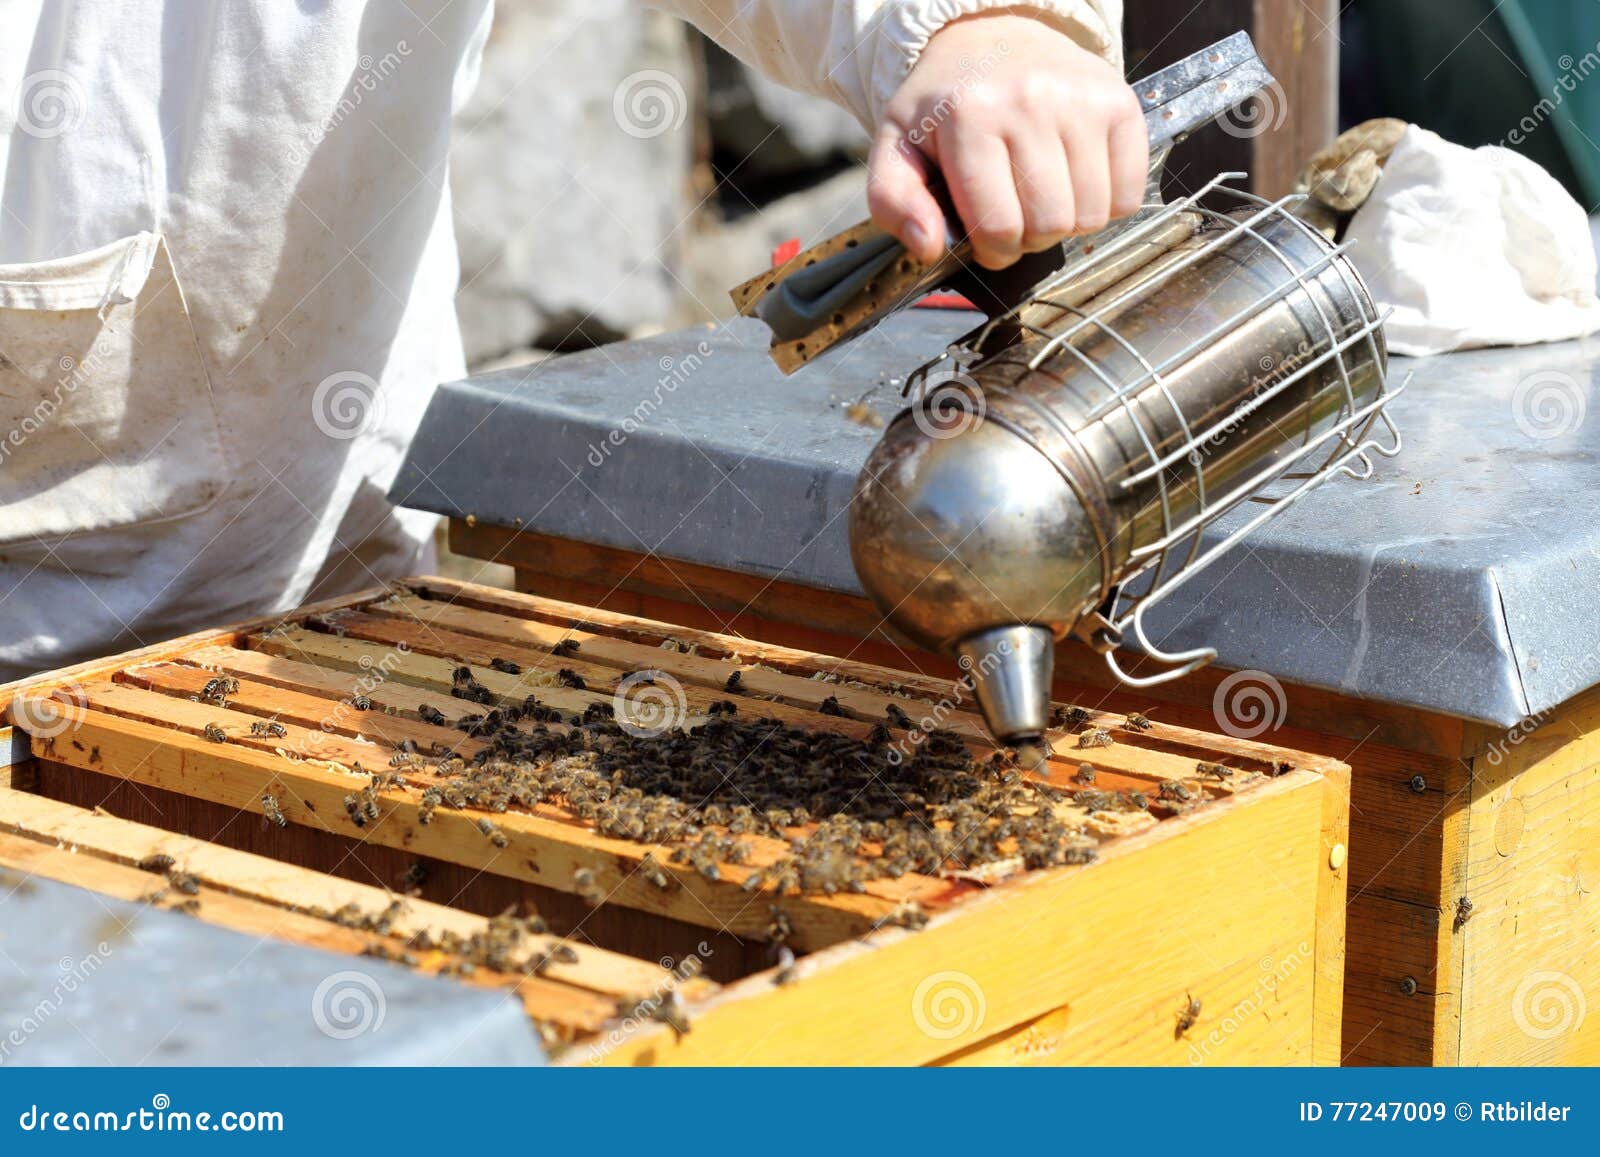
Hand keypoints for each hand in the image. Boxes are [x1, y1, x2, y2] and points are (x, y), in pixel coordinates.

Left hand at [869, 11, 1146, 269]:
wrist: (990, 37)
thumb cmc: (943, 106)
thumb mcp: (897, 147)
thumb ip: (893, 203)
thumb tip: (929, 247)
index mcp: (969, 116)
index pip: (998, 226)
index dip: (993, 251)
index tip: (987, 239)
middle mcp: (1029, 101)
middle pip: (1048, 225)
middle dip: (1029, 239)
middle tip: (1016, 215)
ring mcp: (1080, 100)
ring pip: (1090, 215)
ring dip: (1067, 224)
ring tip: (1043, 198)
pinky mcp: (1119, 102)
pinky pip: (1128, 192)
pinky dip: (1106, 204)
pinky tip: (1077, 183)